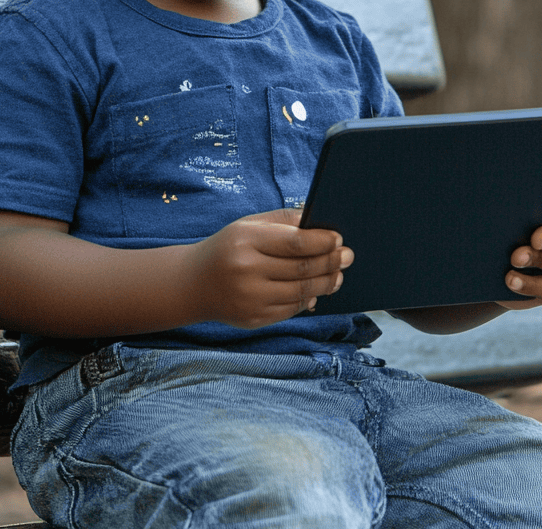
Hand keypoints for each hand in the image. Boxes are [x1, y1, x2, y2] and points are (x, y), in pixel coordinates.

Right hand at [186, 209, 352, 328]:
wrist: (194, 283)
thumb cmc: (229, 247)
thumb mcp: (249, 225)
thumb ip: (284, 221)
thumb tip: (321, 225)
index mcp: (246, 241)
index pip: (295, 243)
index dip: (322, 242)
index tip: (338, 238)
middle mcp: (247, 271)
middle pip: (302, 269)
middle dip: (331, 262)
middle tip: (347, 256)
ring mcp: (250, 299)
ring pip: (301, 293)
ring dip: (326, 283)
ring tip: (337, 275)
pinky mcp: (253, 320)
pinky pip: (290, 310)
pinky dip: (307, 300)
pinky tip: (316, 291)